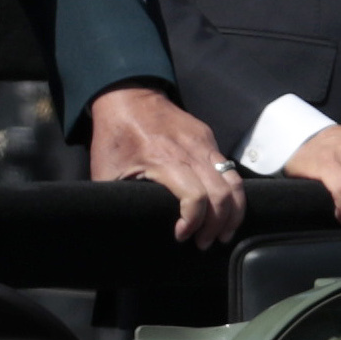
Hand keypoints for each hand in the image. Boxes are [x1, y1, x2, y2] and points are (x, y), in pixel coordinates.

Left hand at [92, 83, 243, 246]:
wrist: (128, 96)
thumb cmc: (115, 136)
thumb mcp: (107, 173)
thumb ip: (117, 202)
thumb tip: (120, 234)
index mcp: (163, 159)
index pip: (196, 197)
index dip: (193, 222)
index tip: (181, 235)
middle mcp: (190, 150)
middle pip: (221, 195)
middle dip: (216, 225)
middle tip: (204, 243)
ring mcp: (203, 142)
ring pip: (233, 183)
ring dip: (232, 213)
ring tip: (222, 233)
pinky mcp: (208, 138)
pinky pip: (229, 170)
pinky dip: (231, 195)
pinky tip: (223, 211)